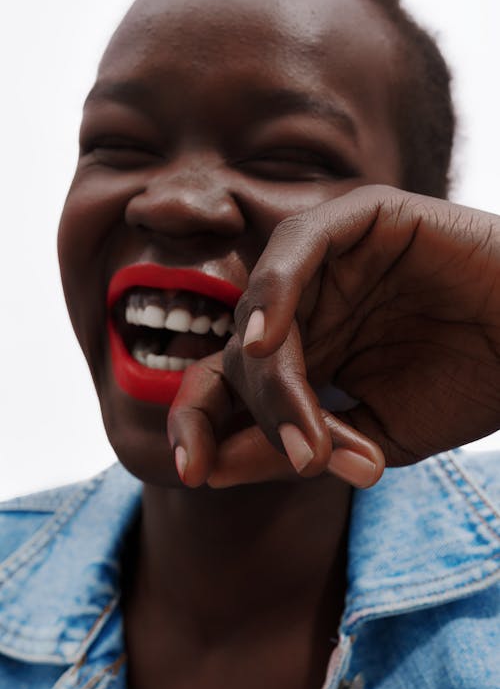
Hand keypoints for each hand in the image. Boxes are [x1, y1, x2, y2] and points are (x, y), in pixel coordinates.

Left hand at [168, 185, 499, 486]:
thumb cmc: (468, 389)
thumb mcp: (370, 440)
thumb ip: (292, 449)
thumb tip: (208, 472)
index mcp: (307, 350)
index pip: (228, 383)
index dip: (202, 423)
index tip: (193, 472)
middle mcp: (310, 302)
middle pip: (238, 349)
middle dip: (254, 409)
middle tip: (303, 458)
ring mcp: (332, 258)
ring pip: (263, 305)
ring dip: (273, 372)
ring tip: (298, 424)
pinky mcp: (363, 216)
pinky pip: (298, 245)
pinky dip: (276, 290)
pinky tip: (263, 340)